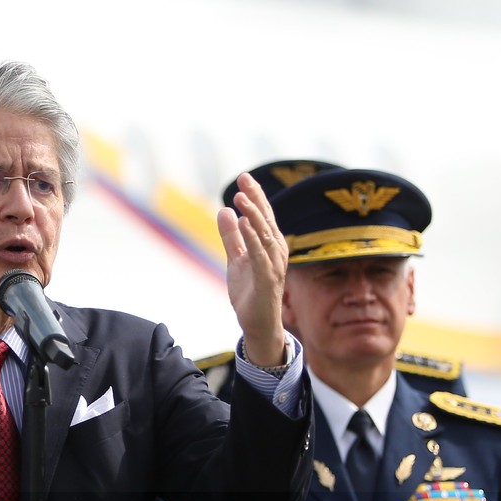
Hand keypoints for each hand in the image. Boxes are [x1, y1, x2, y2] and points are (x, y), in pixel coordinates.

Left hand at [217, 172, 288, 367]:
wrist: (257, 323)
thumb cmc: (249, 291)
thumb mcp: (235, 259)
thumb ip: (231, 236)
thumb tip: (224, 210)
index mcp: (270, 245)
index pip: (263, 215)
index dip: (255, 195)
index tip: (244, 177)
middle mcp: (276, 252)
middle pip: (267, 219)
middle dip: (256, 198)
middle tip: (243, 179)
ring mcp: (273, 265)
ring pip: (265, 235)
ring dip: (254, 215)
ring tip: (240, 198)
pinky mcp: (267, 279)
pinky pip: (260, 255)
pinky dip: (253, 239)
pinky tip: (244, 224)